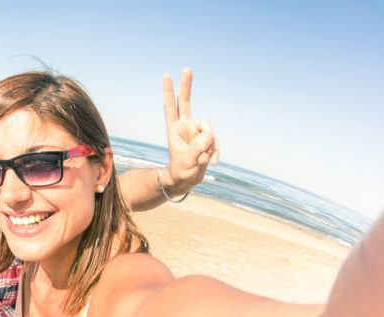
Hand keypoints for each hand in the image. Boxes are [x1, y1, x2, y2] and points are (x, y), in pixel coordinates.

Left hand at [161, 68, 219, 194]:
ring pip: (210, 128)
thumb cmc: (180, 172)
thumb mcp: (187, 161)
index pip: (170, 106)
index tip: (166, 76)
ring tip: (204, 159)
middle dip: (187, 86)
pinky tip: (213, 162)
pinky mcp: (206, 139)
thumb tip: (209, 135)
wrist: (185, 181)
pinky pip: (216, 140)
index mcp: (174, 129)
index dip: (169, 91)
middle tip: (187, 68)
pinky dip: (217, 151)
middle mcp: (185, 127)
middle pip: (186, 102)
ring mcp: (196, 132)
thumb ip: (197, 147)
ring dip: (211, 144)